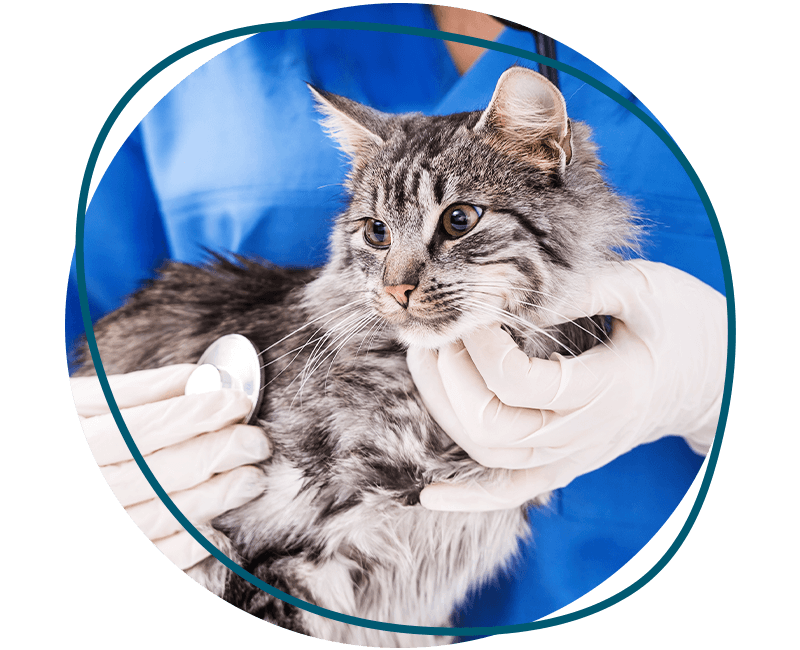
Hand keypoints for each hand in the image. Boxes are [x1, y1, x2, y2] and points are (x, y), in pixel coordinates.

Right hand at [71, 364, 270, 568]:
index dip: (195, 414)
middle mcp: (81, 485)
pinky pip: (153, 561)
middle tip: (256, 442)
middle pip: (156, 472)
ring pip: (160, 516)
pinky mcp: (109, 561)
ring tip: (250, 479)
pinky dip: (188, 548)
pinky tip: (218, 532)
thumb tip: (200, 378)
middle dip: (215, 454)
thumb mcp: (82, 404)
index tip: (237, 402)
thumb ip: (138, 392)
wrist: (32, 490)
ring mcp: (92, 527)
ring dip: (214, 498)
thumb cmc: (70, 435)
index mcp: (72, 440)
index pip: (140, 427)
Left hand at [407, 260, 726, 511]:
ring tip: (426, 358)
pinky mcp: (566, 464)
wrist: (716, 377)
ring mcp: (574, 456)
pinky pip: (512, 493)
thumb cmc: (681, 324)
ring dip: (445, 410)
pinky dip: (470, 499)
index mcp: (608, 387)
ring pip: (491, 455)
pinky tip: (431, 495)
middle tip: (438, 328)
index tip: (474, 303)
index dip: (482, 345)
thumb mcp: (642, 288)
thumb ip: (581, 287)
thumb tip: (513, 288)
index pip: (520, 382)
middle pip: (493, 426)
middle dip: (448, 375)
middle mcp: (586, 433)